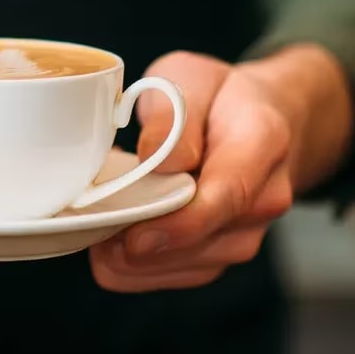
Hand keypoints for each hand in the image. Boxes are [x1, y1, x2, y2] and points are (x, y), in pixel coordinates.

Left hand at [89, 46, 351, 292]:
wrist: (260, 120)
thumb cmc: (219, 97)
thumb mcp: (189, 76)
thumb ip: (172, 113)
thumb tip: (154, 159)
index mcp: (263, 141)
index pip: (229, 194)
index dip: (180, 223)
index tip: (134, 237)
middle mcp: (265, 198)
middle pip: (202, 241)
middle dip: (140, 240)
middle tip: (89, 220)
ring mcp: (246, 234)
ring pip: (182, 268)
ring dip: (133, 256)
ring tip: (96, 222)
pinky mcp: (220, 256)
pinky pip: (172, 277)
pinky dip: (135, 266)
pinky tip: (110, 238)